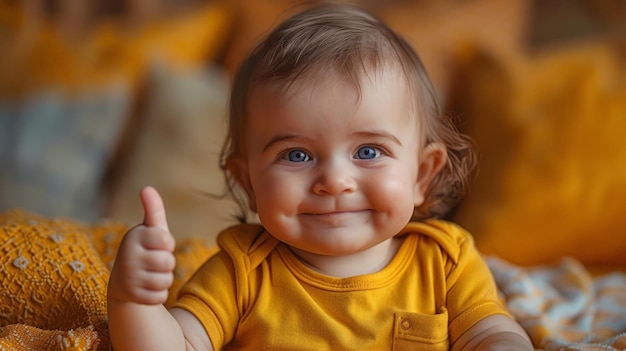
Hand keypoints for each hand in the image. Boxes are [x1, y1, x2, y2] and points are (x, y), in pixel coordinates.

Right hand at [108, 186, 175, 304]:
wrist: (122, 280)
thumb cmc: (143, 248)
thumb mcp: (149, 229)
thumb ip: (153, 210)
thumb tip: (147, 188)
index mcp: (134, 236)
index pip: (168, 241)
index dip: (167, 244)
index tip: (156, 244)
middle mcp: (128, 256)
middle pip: (168, 262)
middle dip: (167, 263)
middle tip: (153, 262)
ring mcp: (128, 277)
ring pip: (166, 280)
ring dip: (163, 279)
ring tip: (150, 274)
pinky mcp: (131, 296)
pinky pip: (160, 296)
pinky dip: (158, 294)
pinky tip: (146, 288)